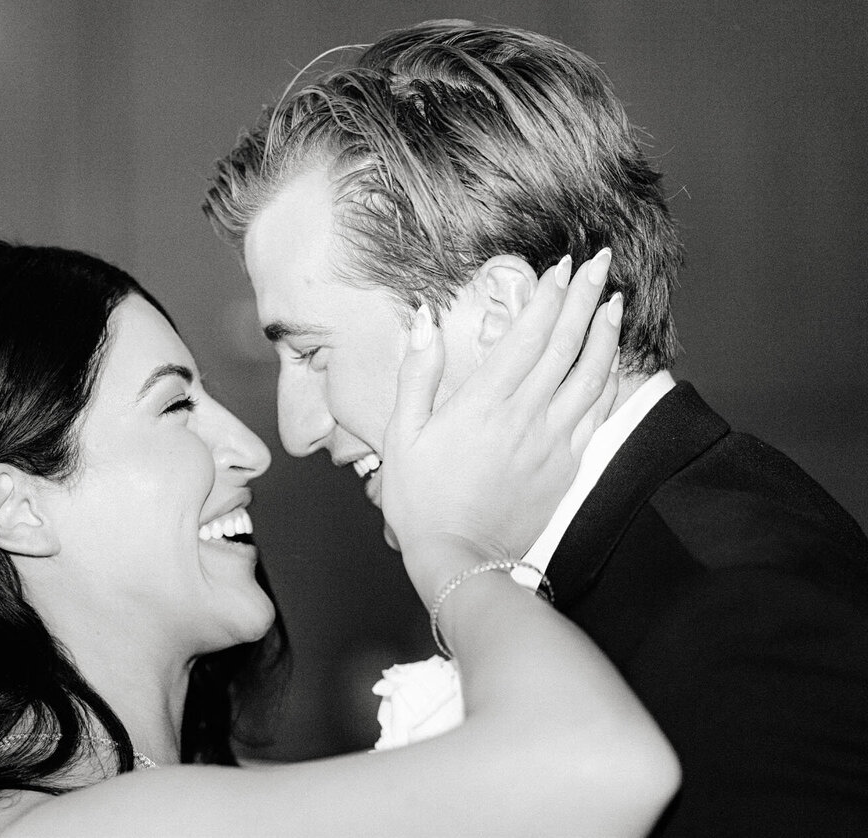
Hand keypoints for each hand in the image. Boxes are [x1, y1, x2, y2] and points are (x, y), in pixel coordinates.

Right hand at [380, 250, 621, 601]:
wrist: (459, 559)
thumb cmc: (420, 500)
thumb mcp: (400, 434)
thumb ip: (417, 373)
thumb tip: (424, 319)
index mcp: (483, 403)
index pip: (527, 336)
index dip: (548, 297)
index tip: (561, 266)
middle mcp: (525, 415)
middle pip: (565, 344)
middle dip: (583, 298)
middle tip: (600, 262)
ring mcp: (552, 441)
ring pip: (590, 374)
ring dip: (604, 333)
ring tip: (613, 301)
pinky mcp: (567, 465)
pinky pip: (597, 413)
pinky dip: (609, 380)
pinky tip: (612, 360)